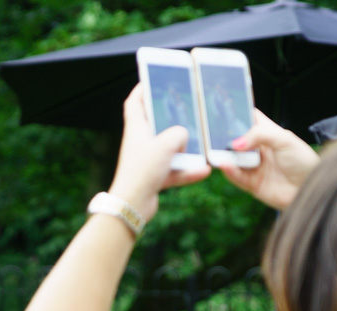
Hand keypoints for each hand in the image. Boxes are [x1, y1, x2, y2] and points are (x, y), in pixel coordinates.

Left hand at [106, 84, 210, 223]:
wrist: (133, 205)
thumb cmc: (142, 171)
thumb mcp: (166, 144)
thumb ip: (179, 133)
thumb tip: (184, 136)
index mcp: (136, 129)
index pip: (135, 102)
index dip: (142, 89)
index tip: (153, 79)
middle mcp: (140, 143)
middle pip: (156, 125)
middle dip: (172, 118)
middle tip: (188, 110)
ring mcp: (147, 161)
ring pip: (169, 150)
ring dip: (186, 149)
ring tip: (202, 145)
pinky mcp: (154, 178)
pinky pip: (175, 171)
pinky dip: (188, 171)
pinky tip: (204, 170)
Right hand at [218, 109, 319, 209]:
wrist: (310, 189)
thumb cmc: (304, 162)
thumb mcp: (285, 140)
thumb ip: (260, 135)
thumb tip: (236, 142)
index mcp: (269, 134)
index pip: (250, 119)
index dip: (238, 114)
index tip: (223, 110)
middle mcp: (260, 149)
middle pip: (237, 140)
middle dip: (225, 136)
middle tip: (212, 133)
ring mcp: (255, 167)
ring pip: (234, 159)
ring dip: (225, 155)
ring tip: (216, 150)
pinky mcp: (253, 184)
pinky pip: (237, 177)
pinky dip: (229, 170)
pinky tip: (225, 164)